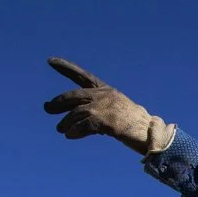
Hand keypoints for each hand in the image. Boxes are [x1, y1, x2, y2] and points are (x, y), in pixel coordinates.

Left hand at [42, 57, 174, 155]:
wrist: (150, 133)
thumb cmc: (134, 124)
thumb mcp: (114, 111)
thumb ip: (96, 109)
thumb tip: (73, 117)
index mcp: (107, 90)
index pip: (82, 76)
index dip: (66, 68)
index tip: (50, 61)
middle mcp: (104, 95)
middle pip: (73, 96)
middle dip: (58, 103)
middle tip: (47, 108)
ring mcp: (105, 107)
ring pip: (76, 113)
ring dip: (66, 122)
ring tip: (61, 130)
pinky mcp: (106, 120)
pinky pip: (83, 125)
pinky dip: (75, 131)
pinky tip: (70, 136)